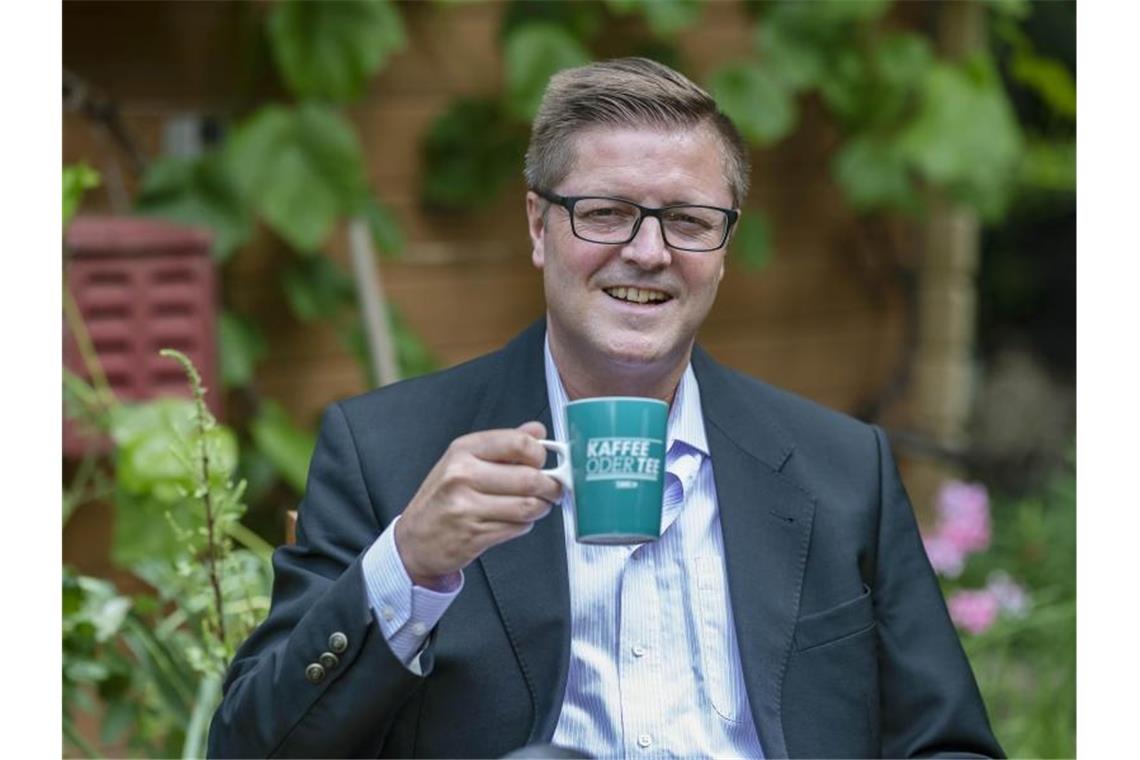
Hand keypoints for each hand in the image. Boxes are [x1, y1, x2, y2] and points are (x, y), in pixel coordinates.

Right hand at [393, 421, 562, 588]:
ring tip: (536, 505)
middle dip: (550, 486)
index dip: (539, 454)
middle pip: (529, 478)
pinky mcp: (474, 535)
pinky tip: (514, 520)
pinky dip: (524, 525)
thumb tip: (537, 431)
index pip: (518, 443)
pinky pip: (518, 527)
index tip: (543, 461)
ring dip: (541, 507)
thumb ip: (503, 445)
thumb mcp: (465, 461)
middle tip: (552, 488)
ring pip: (528, 506)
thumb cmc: (442, 498)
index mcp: (463, 451)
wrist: (415, 539)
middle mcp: (462, 475)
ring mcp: (467, 507)